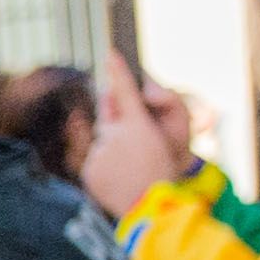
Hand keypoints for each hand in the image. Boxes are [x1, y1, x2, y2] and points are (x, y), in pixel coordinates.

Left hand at [78, 60, 195, 221]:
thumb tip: (135, 94)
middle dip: (117, 118)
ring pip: (102, 140)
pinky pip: (95, 159)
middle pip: (108, 117)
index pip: (124, 92)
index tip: (111, 53)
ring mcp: (98, 156)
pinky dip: (106, 163)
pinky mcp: (89, 172)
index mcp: (136, 126)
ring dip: (114, 146)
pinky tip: (122, 174)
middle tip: (135, 134)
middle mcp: (113, 138)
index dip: (118, 72)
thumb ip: (154, 107)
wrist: (152, 205)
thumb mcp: (171, 134)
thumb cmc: (168, 167)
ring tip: (133, 163)